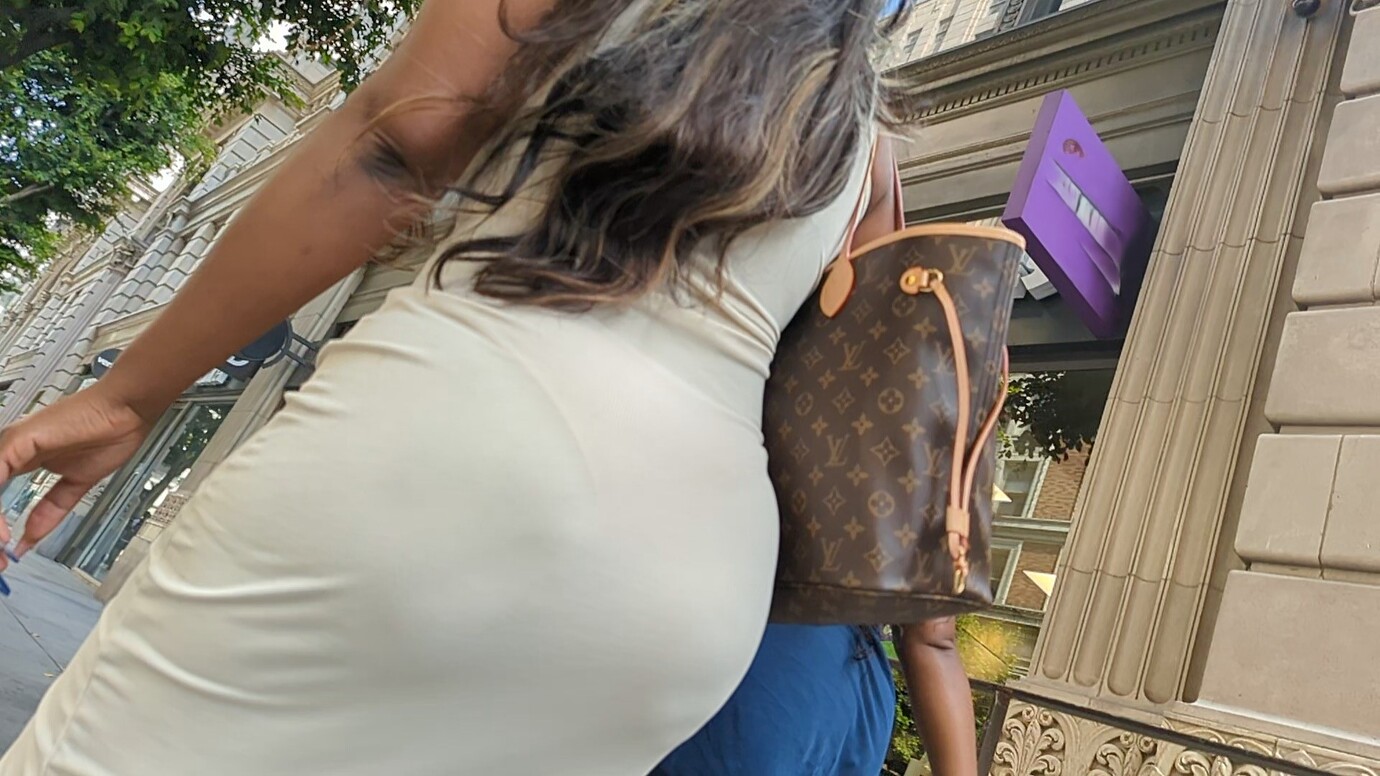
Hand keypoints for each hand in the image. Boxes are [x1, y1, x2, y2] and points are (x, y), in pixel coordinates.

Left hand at [0, 387, 153, 566]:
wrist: (126, 412)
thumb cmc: (108, 434)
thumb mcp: (76, 484)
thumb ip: (50, 510)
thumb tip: (29, 538)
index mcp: (20, 460)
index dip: (1, 528)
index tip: (8, 552)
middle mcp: (9, 452)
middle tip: (2, 560)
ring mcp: (10, 445)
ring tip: (3, 546)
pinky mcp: (16, 441)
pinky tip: (5, 528)